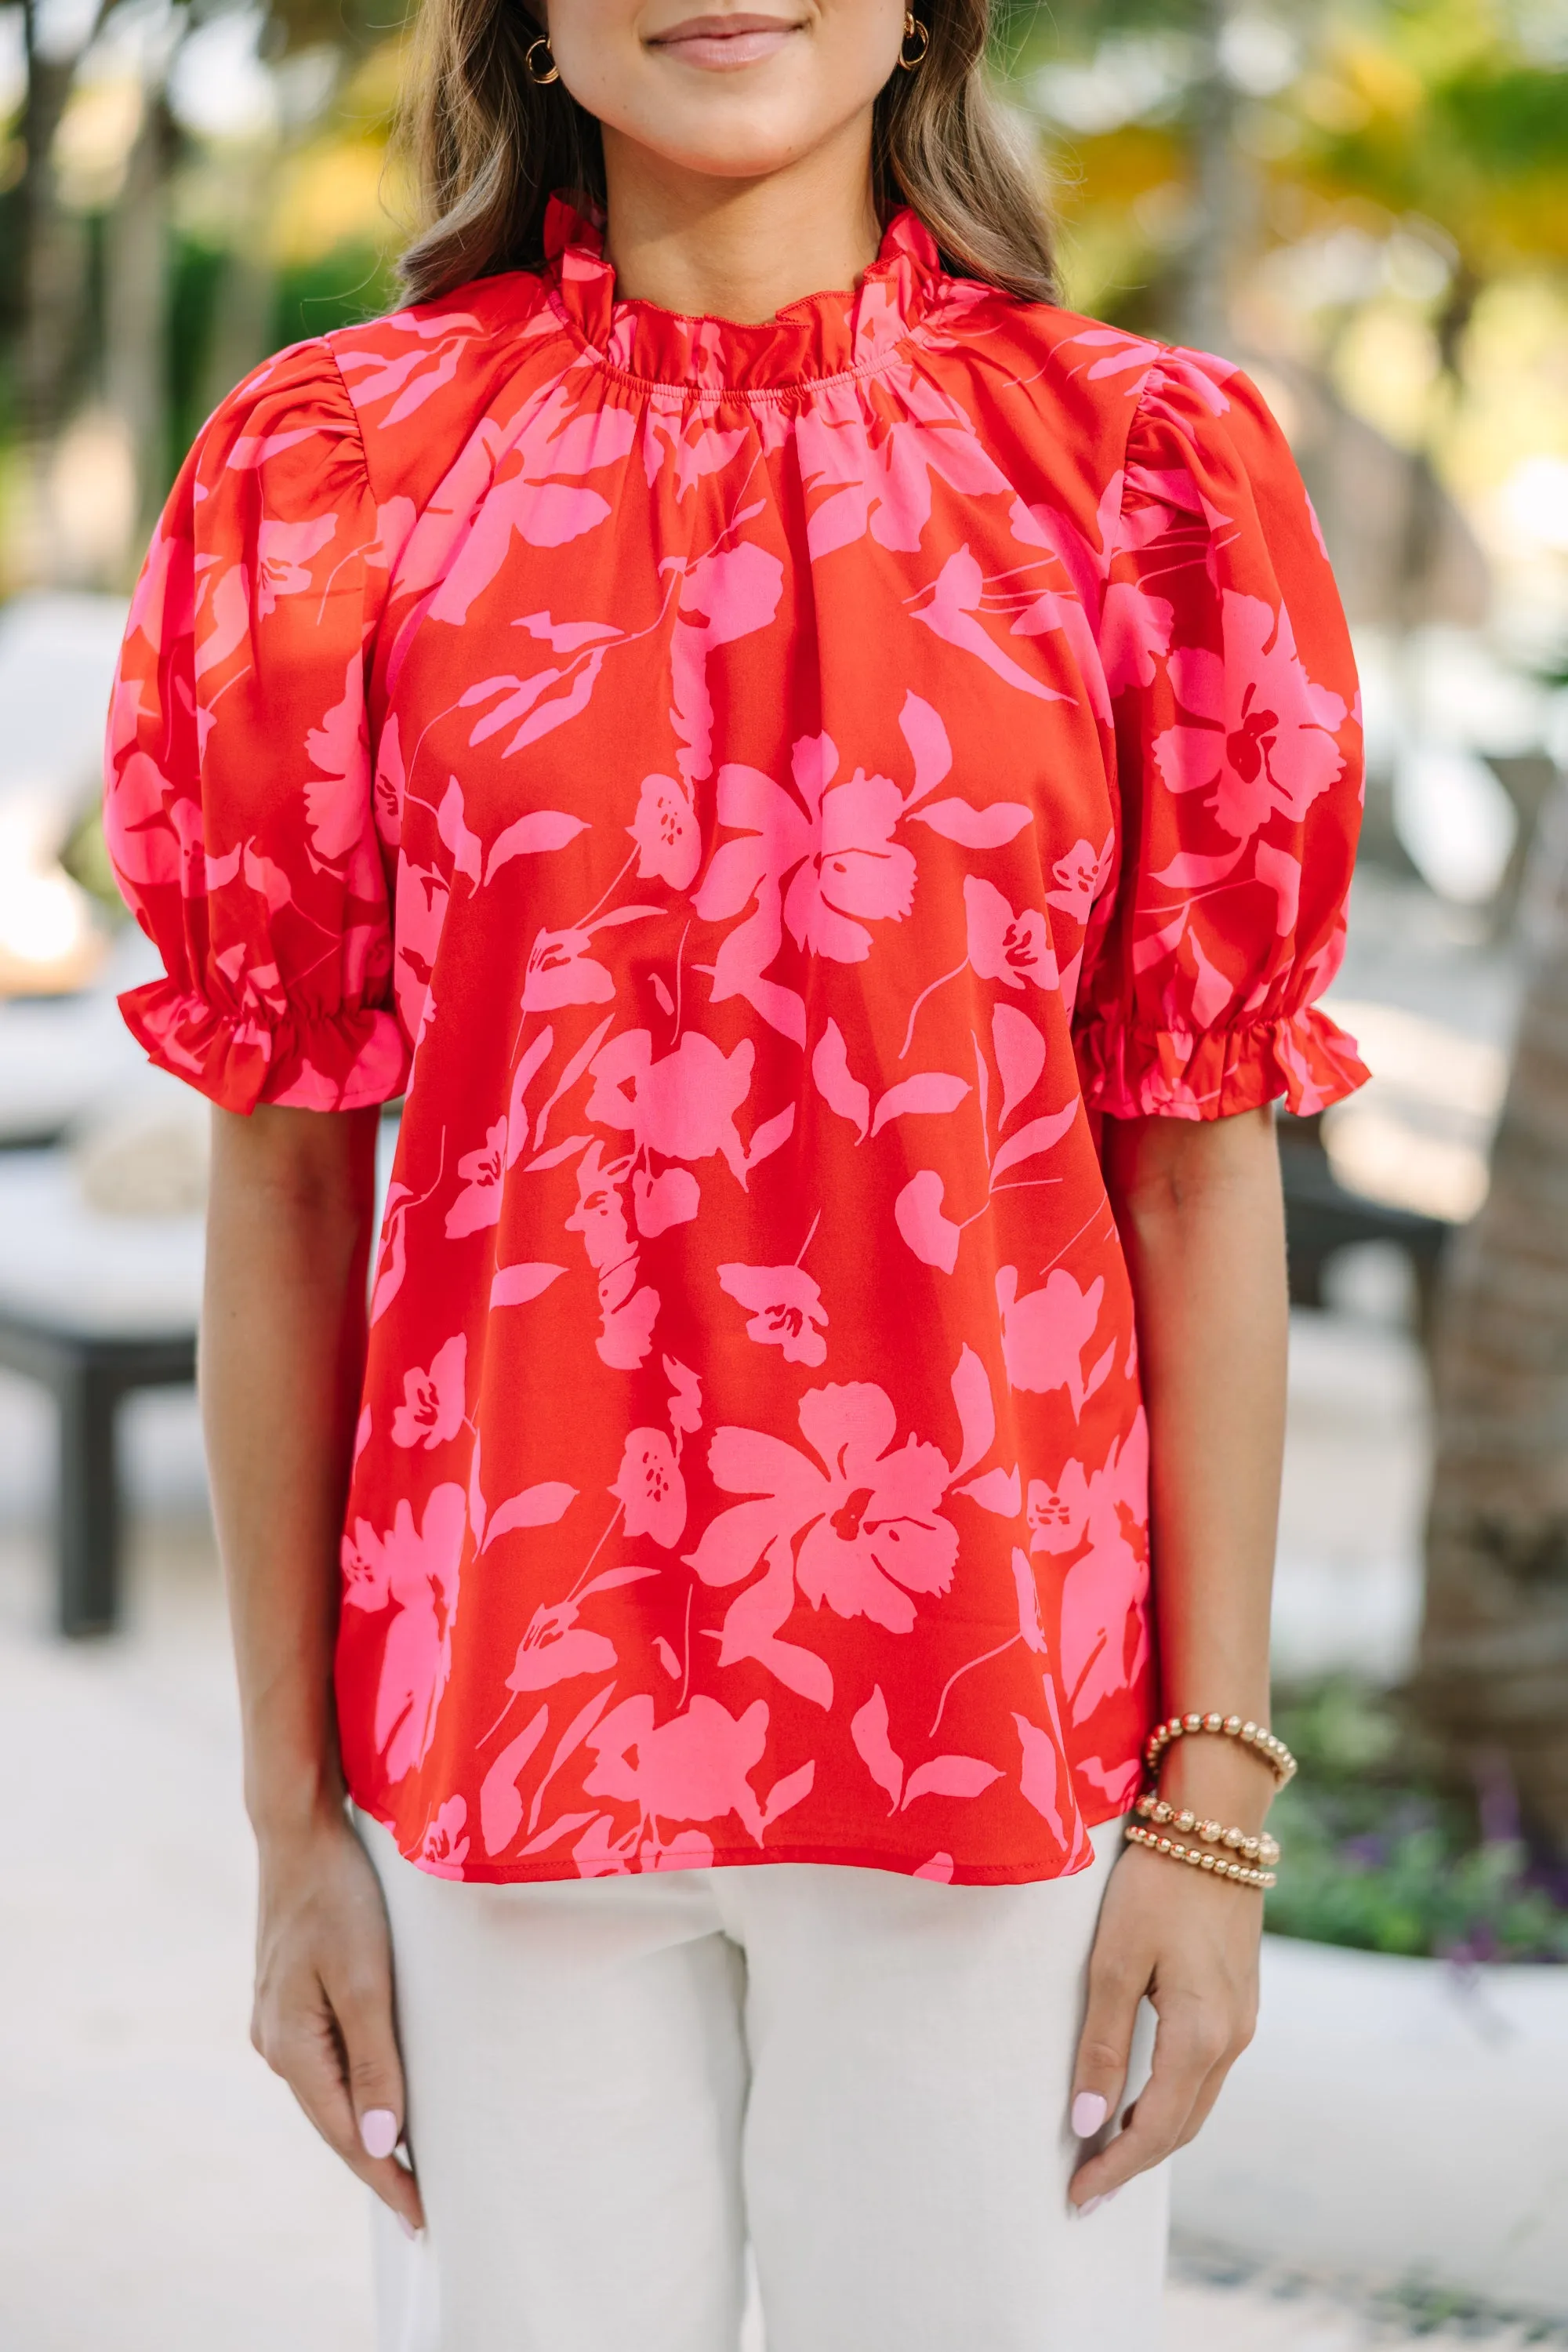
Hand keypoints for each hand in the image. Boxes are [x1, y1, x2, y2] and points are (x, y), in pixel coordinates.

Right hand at [250, 1809, 425, 2235]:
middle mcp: (275, 2043)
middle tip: (421, 2209)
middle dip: (376, 2165)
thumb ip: (374, 2061)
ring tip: (404, 2167)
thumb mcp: (366, 1979)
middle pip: (332, 2121)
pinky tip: (375, 2099)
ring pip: (327, 2093)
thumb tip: (381, 2142)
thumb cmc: (340, 1897)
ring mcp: (277, 2020)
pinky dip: (352, 2089)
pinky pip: (324, 2062)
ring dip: (364, 2128)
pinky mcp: (288, 1998)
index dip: (386, 2180)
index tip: (422, 2220)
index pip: (346, 2135)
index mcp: (291, 2047)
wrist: (299, 1833)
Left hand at [1067, 1840, 1260, 2208]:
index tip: (1077, 2198)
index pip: (1156, 2129)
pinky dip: (1175, 2100)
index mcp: (1202, 2034)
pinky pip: (1208, 2073)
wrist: (1215, 1826)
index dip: (1115, 2169)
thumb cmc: (1157, 1884)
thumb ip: (1103, 2045)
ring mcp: (1243, 2021)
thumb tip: (1087, 2124)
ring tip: (1108, 2155)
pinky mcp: (1241, 2001)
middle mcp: (1232, 2038)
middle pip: (1183, 2127)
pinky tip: (1143, 2100)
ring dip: (1157, 2134)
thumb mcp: (1115, 1961)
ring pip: (1199, 2102)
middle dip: (1135, 2163)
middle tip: (1087, 2191)